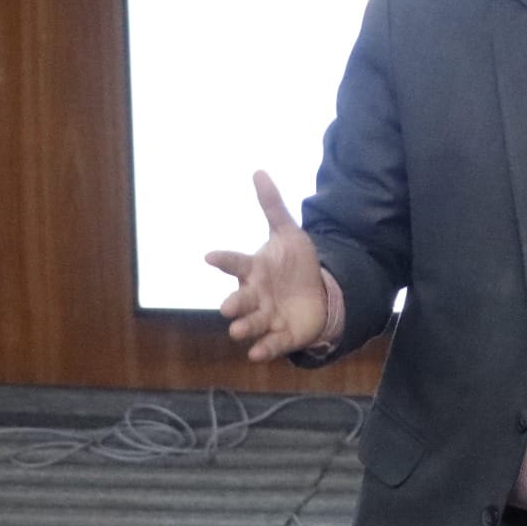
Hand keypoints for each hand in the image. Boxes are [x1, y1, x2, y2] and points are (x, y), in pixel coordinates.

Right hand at [204, 171, 327, 361]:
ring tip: (238, 331)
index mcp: (254, 269)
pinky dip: (264, 349)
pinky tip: (256, 354)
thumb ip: (272, 206)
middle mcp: (255, 296)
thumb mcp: (289, 233)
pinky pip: (270, 344)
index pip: (235, 263)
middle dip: (234, 304)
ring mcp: (267, 317)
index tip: (209, 256)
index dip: (224, 260)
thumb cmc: (294, 264)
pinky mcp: (281, 336)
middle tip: (227, 307)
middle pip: (241, 299)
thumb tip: (258, 170)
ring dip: (245, 328)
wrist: (317, 294)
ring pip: (251, 324)